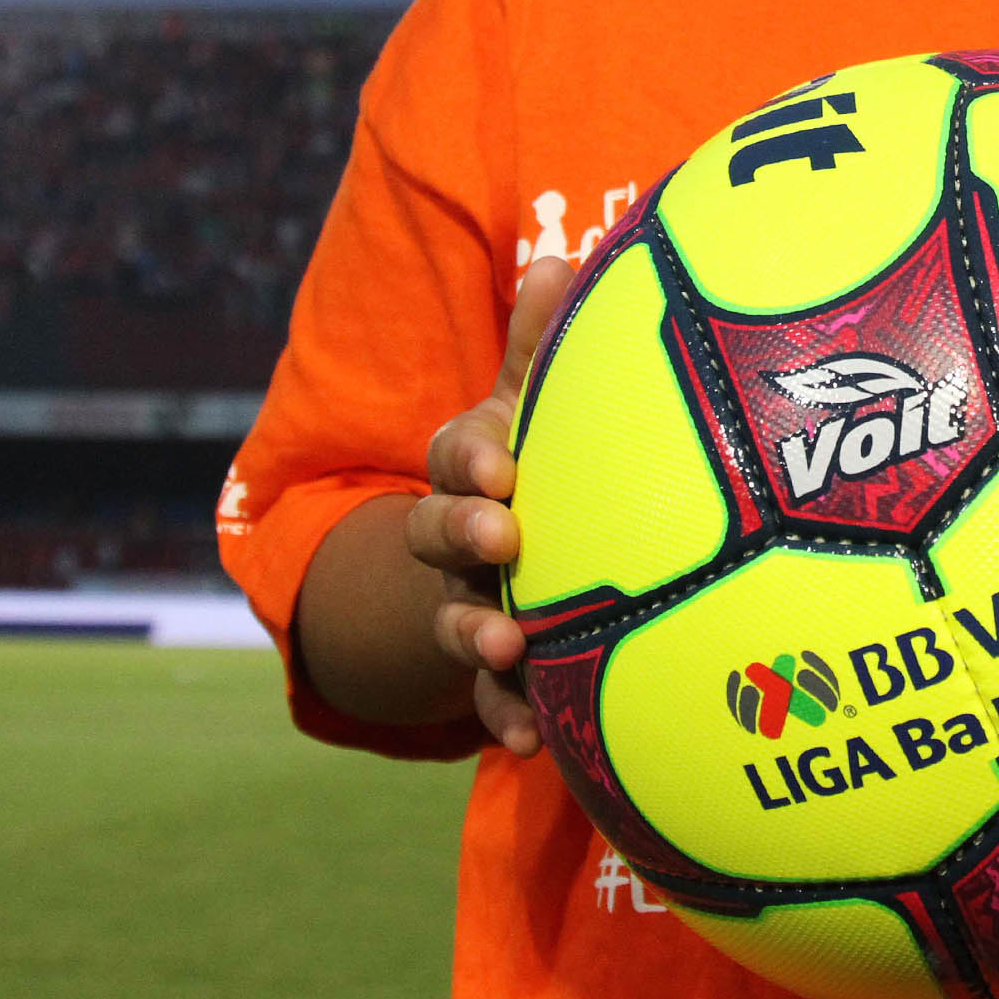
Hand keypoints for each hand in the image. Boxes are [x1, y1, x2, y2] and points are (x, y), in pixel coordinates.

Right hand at [398, 253, 575, 754]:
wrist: (497, 559)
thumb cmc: (533, 461)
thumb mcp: (534, 402)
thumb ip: (544, 343)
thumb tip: (559, 255)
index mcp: (470, 468)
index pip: (455, 454)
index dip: (472, 460)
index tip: (502, 466)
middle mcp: (456, 540)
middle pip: (439, 535)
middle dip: (462, 535)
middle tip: (501, 537)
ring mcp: (466, 606)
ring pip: (456, 621)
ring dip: (474, 636)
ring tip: (505, 648)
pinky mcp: (489, 674)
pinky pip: (487, 704)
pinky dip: (505, 720)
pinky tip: (531, 743)